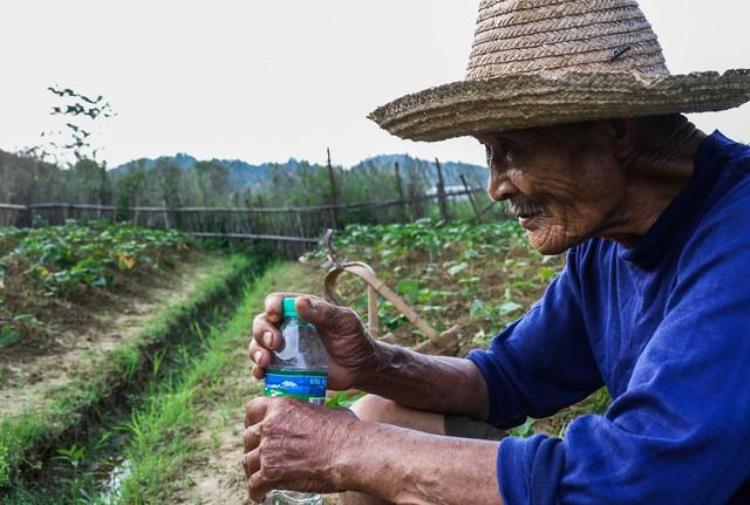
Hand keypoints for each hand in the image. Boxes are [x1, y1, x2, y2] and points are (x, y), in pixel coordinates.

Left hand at [242, 396, 357, 502]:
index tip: (255, 428)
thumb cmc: (346, 431)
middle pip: (248, 438)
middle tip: (262, 456)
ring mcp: (268, 450)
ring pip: (248, 462)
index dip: (252, 420)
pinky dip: (256, 492)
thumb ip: (312, 413)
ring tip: (261, 478)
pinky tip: (262, 496)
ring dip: (254, 470)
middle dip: (253, 448)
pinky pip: (254, 485)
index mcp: (282, 407)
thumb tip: (319, 417)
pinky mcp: (270, 473)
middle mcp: (270, 426)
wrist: (350, 452)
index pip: (253, 409)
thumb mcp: (325, 411)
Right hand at [249, 293, 380, 389]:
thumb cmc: (354, 339)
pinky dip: (258, 371)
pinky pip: (264, 369)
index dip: (272, 306)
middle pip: (262, 323)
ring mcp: (284, 349)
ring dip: (256, 352)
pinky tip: (261, 375)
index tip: (275, 314)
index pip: (277, 302)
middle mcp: (287, 327)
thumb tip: (299, 302)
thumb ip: (324, 312)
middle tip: (274, 343)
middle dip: (262, 332)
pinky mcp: (284, 369)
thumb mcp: (345, 322)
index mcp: (301, 311)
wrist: (360, 368)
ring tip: (265, 361)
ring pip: (258, 346)